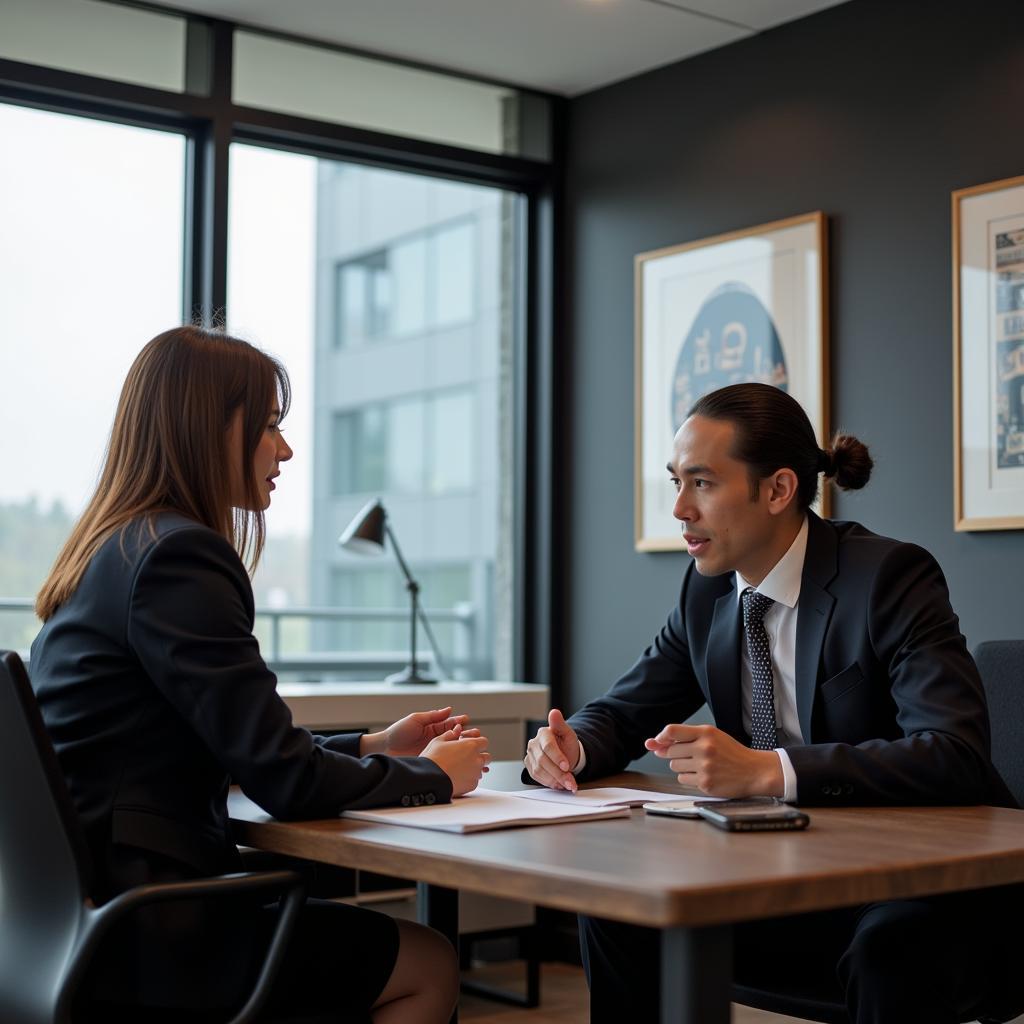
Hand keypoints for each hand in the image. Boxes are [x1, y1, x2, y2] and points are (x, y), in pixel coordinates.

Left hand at [361, 707, 478, 757]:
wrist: (385, 749)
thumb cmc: (398, 732)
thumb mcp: (415, 719)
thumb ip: (432, 716)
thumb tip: (449, 709)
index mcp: (433, 728)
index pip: (450, 724)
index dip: (459, 722)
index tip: (466, 720)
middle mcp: (436, 739)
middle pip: (456, 736)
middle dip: (466, 734)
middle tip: (474, 734)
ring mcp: (436, 750)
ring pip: (454, 748)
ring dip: (464, 747)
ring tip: (472, 746)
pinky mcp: (433, 761)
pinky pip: (447, 760)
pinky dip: (457, 760)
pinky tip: (464, 760)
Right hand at [422, 724, 490, 796]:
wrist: (429, 779)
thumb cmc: (433, 759)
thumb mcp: (438, 741)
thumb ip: (450, 734)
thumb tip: (456, 730)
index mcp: (471, 745)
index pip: (484, 742)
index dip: (477, 743)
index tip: (470, 746)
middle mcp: (477, 759)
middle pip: (486, 757)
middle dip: (479, 756)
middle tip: (466, 758)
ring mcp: (476, 773)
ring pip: (481, 770)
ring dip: (474, 768)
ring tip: (459, 769)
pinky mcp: (472, 785)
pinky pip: (474, 780)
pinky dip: (468, 779)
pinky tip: (457, 778)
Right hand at [524, 709, 580, 791]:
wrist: (564, 754)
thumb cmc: (566, 744)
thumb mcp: (568, 734)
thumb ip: (560, 725)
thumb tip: (554, 712)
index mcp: (543, 733)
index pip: (548, 746)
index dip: (557, 757)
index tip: (567, 767)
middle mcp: (533, 744)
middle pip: (543, 761)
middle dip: (559, 773)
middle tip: (571, 782)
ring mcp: (530, 755)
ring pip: (539, 771)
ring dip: (555, 780)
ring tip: (567, 784)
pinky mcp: (529, 766)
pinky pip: (536, 777)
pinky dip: (549, 782)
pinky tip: (559, 784)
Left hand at [644, 724, 783, 797]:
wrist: (754, 771)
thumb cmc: (731, 753)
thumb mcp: (712, 736)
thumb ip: (684, 737)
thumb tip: (654, 744)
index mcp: (706, 733)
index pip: (672, 731)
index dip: (660, 737)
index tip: (657, 742)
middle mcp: (704, 748)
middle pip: (670, 751)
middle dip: (675, 754)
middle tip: (691, 755)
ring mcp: (705, 767)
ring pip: (674, 766)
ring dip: (683, 766)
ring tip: (701, 765)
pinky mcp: (705, 783)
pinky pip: (683, 779)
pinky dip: (689, 778)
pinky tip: (704, 775)